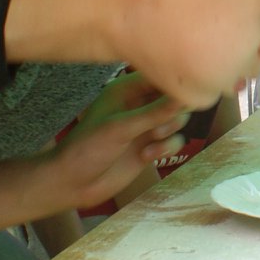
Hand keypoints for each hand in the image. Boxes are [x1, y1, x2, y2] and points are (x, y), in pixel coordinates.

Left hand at [45, 82, 188, 212]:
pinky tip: (147, 156)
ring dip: (170, 129)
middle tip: (159, 125)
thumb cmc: (89, 148)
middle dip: (173, 111)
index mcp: (125, 90)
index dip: (173, 83)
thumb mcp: (121, 128)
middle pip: (173, 97)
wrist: (74, 184)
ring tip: (152, 139)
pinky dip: (166, 148)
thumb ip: (155, 113)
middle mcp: (138, 105)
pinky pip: (173, 141)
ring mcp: (145, 127)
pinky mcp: (150, 147)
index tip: (184, 94)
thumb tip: (184, 98)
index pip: (158, 75)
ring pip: (176, 119)